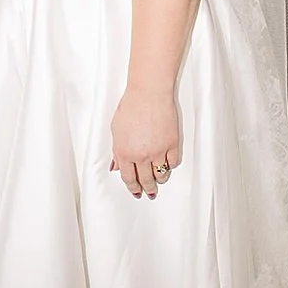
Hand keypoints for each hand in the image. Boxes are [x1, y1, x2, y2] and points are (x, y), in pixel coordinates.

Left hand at [109, 84, 181, 198]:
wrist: (148, 95)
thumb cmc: (130, 108)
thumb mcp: (115, 130)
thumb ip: (117, 151)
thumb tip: (117, 166)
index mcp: (124, 152)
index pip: (128, 178)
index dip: (132, 187)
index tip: (135, 191)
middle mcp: (141, 155)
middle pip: (146, 180)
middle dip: (147, 188)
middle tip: (149, 192)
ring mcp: (158, 151)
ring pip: (161, 174)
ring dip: (159, 179)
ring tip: (158, 180)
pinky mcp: (172, 144)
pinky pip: (172, 163)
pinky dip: (170, 166)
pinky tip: (167, 165)